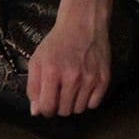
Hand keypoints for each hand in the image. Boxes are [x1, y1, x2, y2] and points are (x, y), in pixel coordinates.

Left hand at [27, 0, 116, 116]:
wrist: (82, 26)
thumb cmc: (56, 44)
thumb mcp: (37, 61)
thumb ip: (33, 87)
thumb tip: (35, 112)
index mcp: (51, 72)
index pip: (47, 107)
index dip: (44, 110)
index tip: (45, 106)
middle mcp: (72, 77)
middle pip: (64, 111)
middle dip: (58, 108)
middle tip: (57, 96)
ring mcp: (90, 79)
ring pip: (79, 109)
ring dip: (72, 104)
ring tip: (69, 91)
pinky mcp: (104, 79)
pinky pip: (94, 104)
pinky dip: (87, 101)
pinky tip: (82, 90)